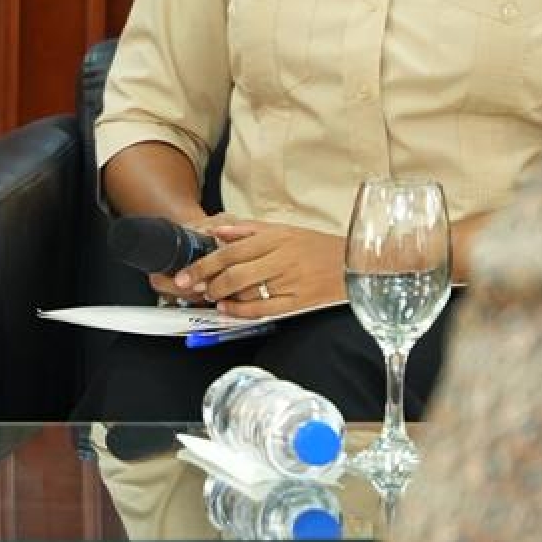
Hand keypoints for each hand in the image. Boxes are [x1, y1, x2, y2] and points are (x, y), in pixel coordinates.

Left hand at [173, 219, 346, 318]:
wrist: (355, 263)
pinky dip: (242, 311)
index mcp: (277, 238)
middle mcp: (281, 259)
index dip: (204, 264)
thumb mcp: (284, 229)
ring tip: (211, 297)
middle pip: (234, 273)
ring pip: (247, 292)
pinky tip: (228, 309)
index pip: (231, 251)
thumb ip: (249, 230)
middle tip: (192, 289)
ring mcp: (290, 282)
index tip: (186, 274)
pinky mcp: (299, 302)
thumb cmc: (317, 246)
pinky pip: (264, 309)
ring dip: (222, 297)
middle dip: (207, 283)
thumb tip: (217, 231)